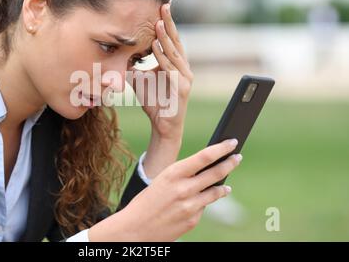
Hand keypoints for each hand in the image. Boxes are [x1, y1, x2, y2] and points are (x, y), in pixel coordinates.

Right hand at [89, 139, 241, 241]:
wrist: (134, 229)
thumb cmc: (146, 202)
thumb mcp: (162, 181)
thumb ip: (183, 176)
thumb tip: (205, 171)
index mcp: (173, 173)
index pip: (205, 156)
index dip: (222, 148)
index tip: (232, 143)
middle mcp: (184, 188)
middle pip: (216, 172)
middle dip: (231, 163)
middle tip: (238, 157)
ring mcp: (190, 206)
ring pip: (216, 192)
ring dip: (223, 186)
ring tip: (227, 185)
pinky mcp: (193, 220)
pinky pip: (204, 208)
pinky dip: (204, 203)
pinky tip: (201, 202)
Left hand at [127, 0, 193, 141]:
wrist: (162, 126)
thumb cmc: (153, 101)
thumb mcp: (139, 79)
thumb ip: (133, 65)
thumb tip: (118, 52)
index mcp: (175, 63)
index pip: (171, 39)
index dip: (167, 23)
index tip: (161, 6)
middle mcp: (183, 68)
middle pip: (175, 41)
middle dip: (169, 23)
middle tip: (163, 6)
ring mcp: (185, 78)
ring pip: (174, 54)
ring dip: (166, 38)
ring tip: (158, 23)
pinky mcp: (182, 88)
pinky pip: (171, 70)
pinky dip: (163, 57)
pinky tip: (156, 46)